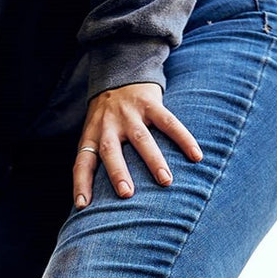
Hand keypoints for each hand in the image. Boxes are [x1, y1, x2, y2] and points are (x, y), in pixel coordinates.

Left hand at [73, 82, 201, 208]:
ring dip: (154, 161)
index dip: (80, 184)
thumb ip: (96, 159)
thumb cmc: (108, 117)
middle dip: (118, 172)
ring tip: (166, 181)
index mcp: (92, 136)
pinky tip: (196, 156)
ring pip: (142, 139)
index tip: (81, 206)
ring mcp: (130, 114)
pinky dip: (183, 139)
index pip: (82, 162)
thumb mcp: (94, 134)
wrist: (120, 71)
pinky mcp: (150, 103)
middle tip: (126, 194)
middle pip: (111, 151)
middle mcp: (109, 125)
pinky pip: (168, 122)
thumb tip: (92, 201)